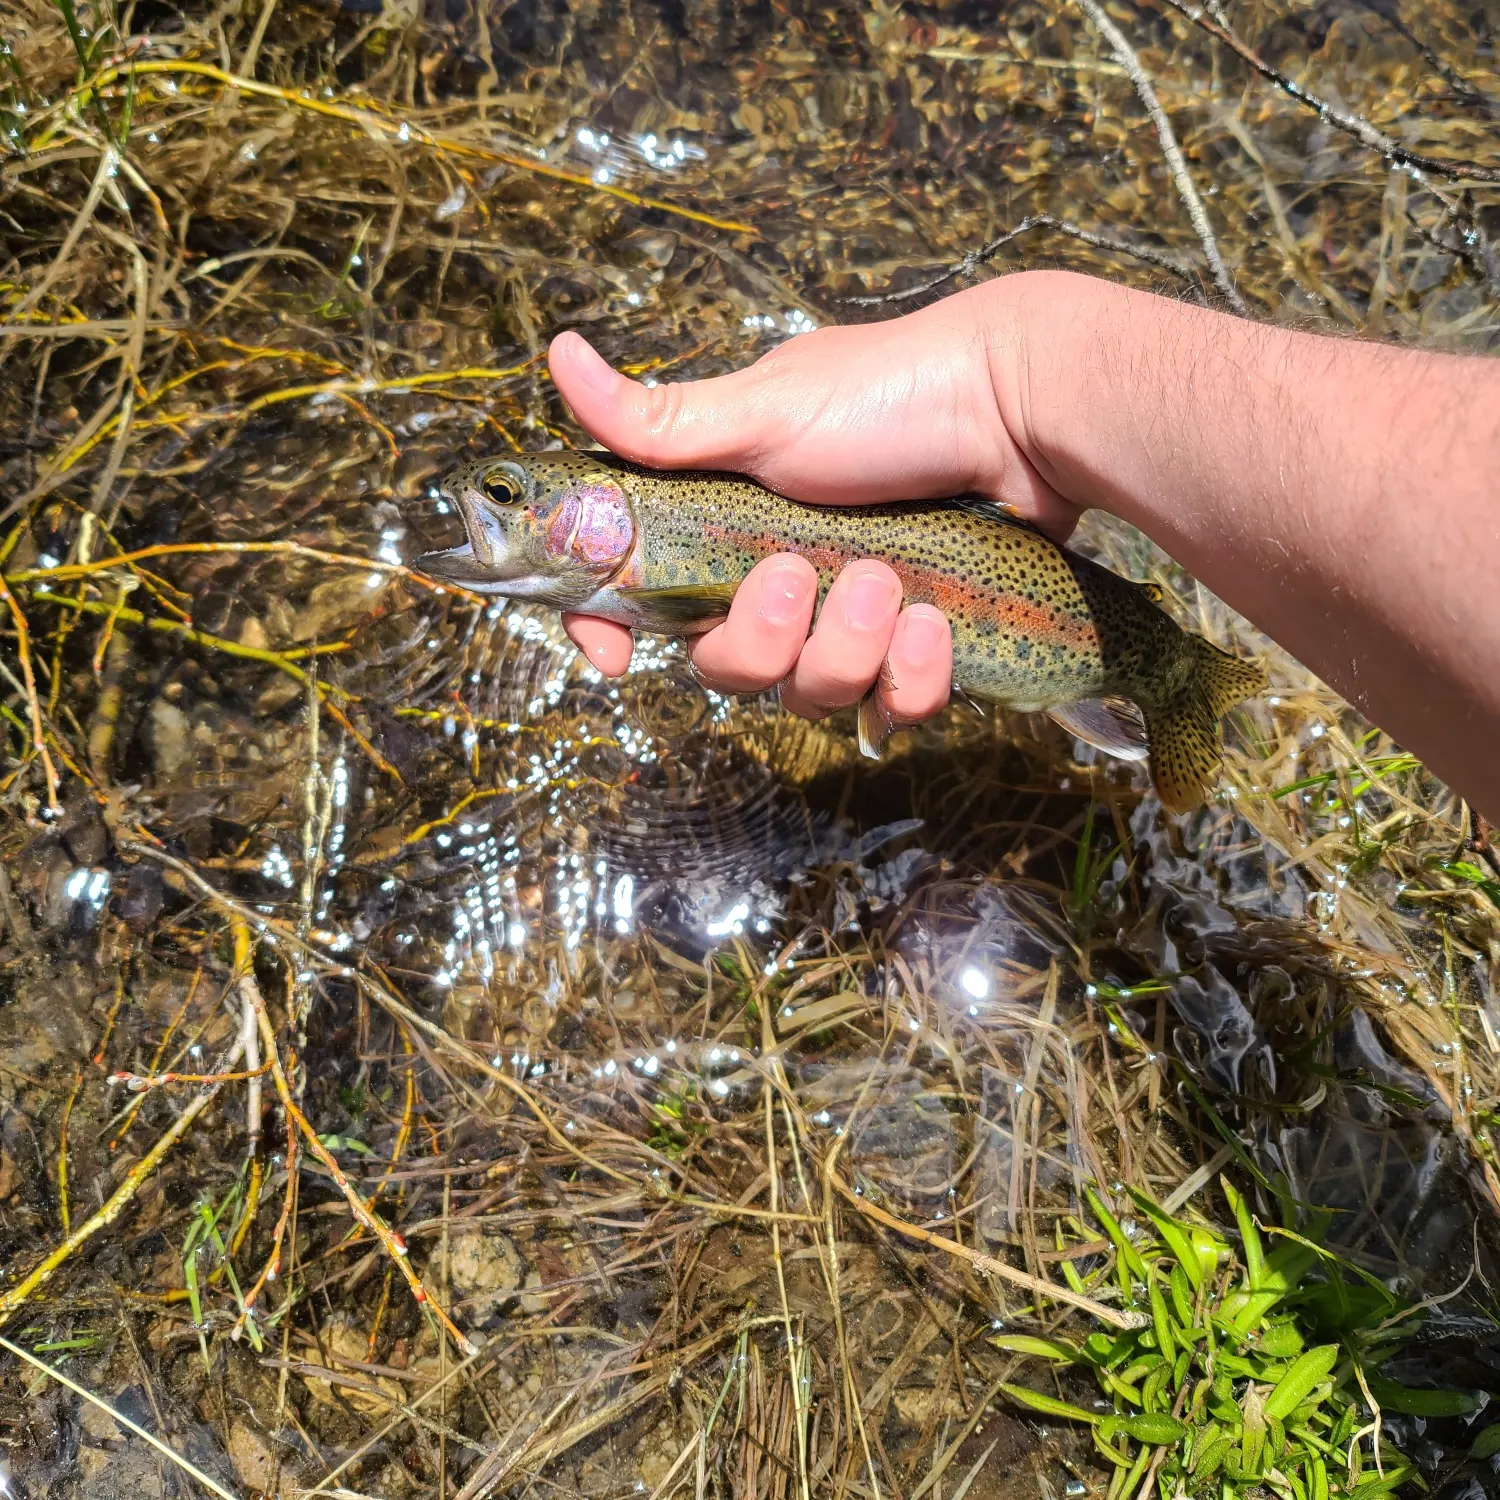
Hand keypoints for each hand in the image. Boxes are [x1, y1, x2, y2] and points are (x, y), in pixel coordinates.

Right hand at [549, 283, 1071, 727]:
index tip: (613, 657)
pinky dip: (913, 675)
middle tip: (799, 575)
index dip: (615, 630)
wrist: (1024, 409)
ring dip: (847, 648)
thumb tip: (558, 356)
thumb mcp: (765, 410)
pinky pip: (892, 706)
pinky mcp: (919, 645)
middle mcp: (782, 573)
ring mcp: (852, 614)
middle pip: (728, 665)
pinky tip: (937, 622)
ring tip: (891, 582)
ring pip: (811, 692)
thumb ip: (661, 423)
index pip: (644, 596)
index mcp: (727, 520)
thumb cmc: (892, 394)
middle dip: (762, 637)